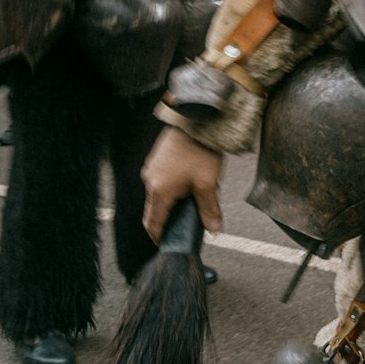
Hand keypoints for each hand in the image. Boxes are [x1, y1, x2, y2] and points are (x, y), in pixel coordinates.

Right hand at [142, 126, 222, 241]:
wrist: (196, 119)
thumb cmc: (201, 150)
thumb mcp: (208, 184)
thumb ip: (209, 210)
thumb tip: (214, 230)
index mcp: (159, 191)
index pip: (152, 223)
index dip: (158, 236)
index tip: (163, 244)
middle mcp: (150, 180)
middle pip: (153, 209)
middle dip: (165, 219)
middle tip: (180, 226)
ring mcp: (151, 167)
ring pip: (157, 193)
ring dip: (169, 201)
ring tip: (189, 201)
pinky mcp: (156, 158)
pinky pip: (159, 179)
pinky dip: (169, 187)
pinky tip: (186, 183)